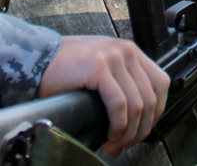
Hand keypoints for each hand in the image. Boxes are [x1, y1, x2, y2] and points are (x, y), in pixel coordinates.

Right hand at [37, 35, 169, 157]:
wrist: (36, 60)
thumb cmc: (65, 69)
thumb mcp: (102, 69)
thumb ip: (121, 85)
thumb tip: (135, 121)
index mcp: (130, 52)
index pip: (160, 84)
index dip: (156, 113)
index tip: (141, 130)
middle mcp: (126, 51)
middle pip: (150, 98)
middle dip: (140, 129)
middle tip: (124, 144)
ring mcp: (113, 57)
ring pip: (138, 104)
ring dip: (129, 132)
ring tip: (115, 142)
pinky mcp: (99, 68)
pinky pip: (120, 104)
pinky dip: (118, 125)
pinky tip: (110, 133)